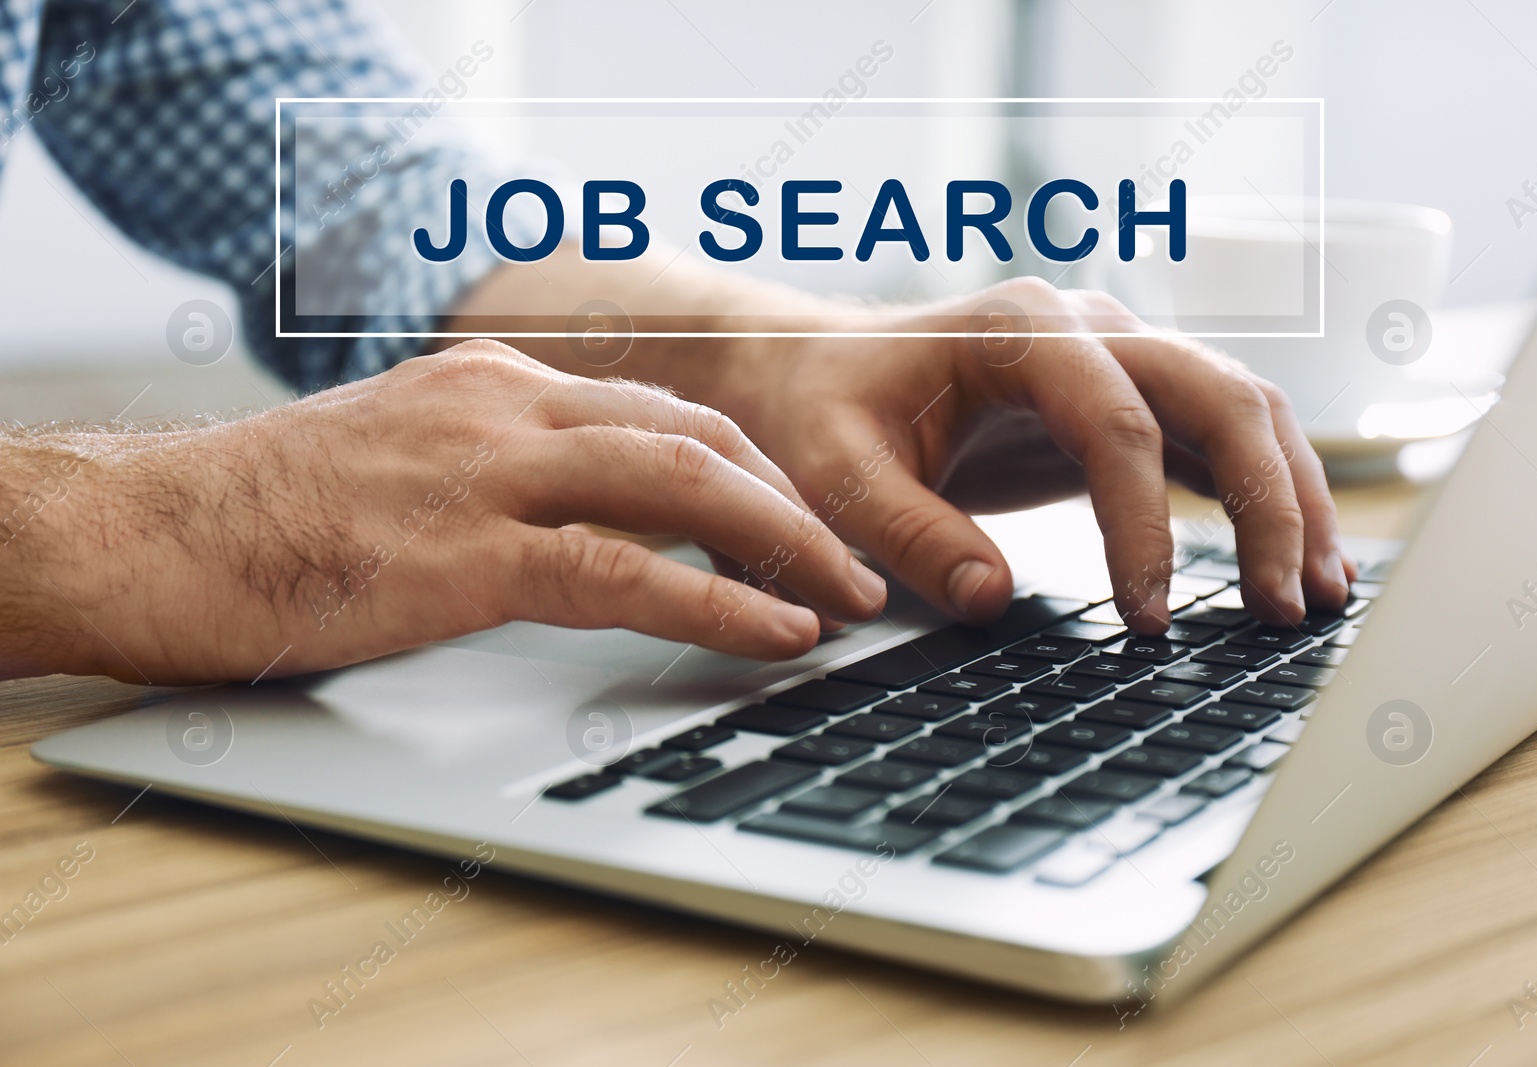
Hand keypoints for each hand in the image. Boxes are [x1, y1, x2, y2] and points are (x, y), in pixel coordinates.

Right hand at [0, 341, 885, 682]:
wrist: (147, 532)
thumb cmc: (267, 516)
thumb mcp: (404, 467)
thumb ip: (496, 477)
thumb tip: (583, 530)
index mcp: (494, 382)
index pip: (662, 410)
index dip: (750, 466)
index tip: (801, 516)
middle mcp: (504, 406)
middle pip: (697, 434)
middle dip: (792, 500)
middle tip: (857, 558)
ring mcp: (486, 472)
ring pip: (682, 485)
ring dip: (785, 542)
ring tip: (849, 596)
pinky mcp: (464, 553)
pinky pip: (624, 573)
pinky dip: (717, 602)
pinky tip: (774, 632)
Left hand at [730, 279, 1352, 632]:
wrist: (814, 368)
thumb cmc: (820, 411)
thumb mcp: (835, 472)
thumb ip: (907, 531)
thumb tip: (993, 599)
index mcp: (1020, 330)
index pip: (1119, 425)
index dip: (1142, 526)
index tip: (1146, 618)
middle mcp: (1089, 327)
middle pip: (1220, 395)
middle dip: (1269, 502)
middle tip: (1285, 608)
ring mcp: (1117, 355)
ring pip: (1242, 407)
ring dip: (1291, 496)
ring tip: (1318, 594)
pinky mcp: (1124, 398)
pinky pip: (1214, 436)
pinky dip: (1261, 493)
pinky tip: (1288, 563)